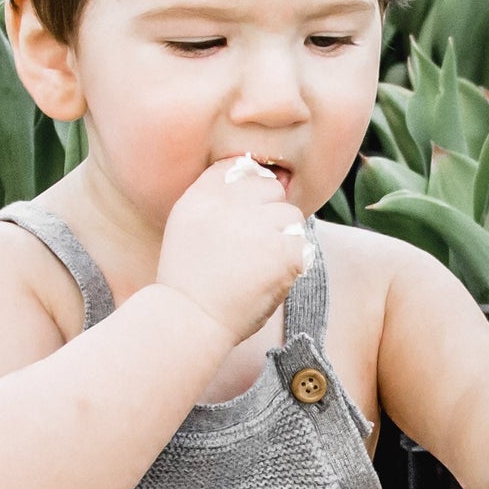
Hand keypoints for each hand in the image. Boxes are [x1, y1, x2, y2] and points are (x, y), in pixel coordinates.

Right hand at [155, 154, 314, 341]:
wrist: (190, 320)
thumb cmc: (190, 280)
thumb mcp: (186, 225)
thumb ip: (214, 197)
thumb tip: (256, 174)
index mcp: (202, 196)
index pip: (238, 168)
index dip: (248, 191)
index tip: (242, 217)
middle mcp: (228, 204)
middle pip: (270, 187)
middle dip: (268, 212)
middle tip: (251, 246)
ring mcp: (257, 226)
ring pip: (291, 214)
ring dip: (282, 237)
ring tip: (259, 264)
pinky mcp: (282, 251)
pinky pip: (302, 243)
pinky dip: (291, 262)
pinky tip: (268, 277)